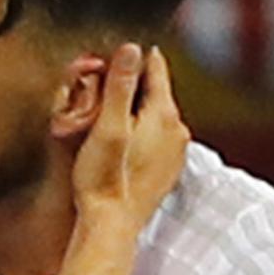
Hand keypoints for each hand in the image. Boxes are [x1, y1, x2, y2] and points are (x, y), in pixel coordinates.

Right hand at [70, 43, 189, 231]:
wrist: (110, 226)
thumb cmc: (103, 178)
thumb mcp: (107, 125)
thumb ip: (120, 85)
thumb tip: (132, 48)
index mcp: (164, 114)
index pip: (153, 64)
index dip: (126, 58)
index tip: (103, 64)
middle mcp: (178, 129)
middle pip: (154, 89)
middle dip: (128, 86)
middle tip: (95, 95)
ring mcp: (175, 151)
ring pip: (153, 114)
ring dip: (132, 111)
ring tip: (101, 123)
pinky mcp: (167, 169)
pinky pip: (154, 137)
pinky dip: (137, 133)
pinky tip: (116, 146)